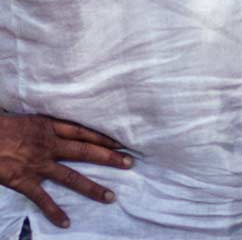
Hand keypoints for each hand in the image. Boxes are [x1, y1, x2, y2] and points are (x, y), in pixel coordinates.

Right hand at [0, 113, 132, 227]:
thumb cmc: (1, 126)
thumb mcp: (28, 119)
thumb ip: (46, 126)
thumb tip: (60, 127)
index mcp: (49, 126)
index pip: (83, 132)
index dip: (103, 137)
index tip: (122, 142)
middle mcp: (49, 144)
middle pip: (85, 151)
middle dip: (109, 157)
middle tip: (130, 163)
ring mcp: (37, 164)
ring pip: (71, 177)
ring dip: (92, 187)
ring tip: (110, 196)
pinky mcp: (22, 180)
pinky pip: (42, 198)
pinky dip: (54, 211)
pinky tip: (66, 222)